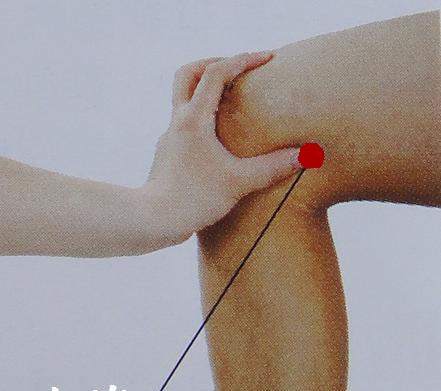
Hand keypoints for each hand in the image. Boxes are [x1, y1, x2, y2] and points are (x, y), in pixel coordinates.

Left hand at [145, 51, 300, 241]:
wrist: (155, 220)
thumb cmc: (194, 199)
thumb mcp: (239, 182)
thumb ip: (273, 167)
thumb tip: (305, 155)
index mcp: (194, 118)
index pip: (217, 72)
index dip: (244, 59)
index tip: (267, 58)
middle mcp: (178, 122)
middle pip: (188, 73)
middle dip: (213, 64)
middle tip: (237, 71)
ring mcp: (169, 138)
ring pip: (182, 99)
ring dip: (204, 92)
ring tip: (231, 103)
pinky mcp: (168, 156)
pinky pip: (184, 126)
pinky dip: (201, 120)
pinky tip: (217, 141)